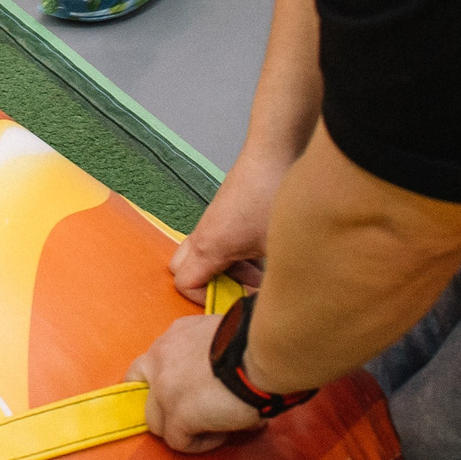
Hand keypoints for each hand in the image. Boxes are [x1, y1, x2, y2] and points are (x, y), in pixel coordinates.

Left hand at [129, 313, 263, 453]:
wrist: (260, 351)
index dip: (162, 381)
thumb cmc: (254, 341)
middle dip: (162, 406)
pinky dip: (200, 443)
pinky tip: (223, 432)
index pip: (151, 362)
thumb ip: (207, 349)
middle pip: (140, 392)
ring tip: (214, 424)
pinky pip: (178, 441)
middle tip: (191, 412)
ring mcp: (164, 388)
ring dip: (181, 428)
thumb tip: (220, 369)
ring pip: (155, 421)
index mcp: (174, 336)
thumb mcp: (220, 332)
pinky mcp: (178, 413)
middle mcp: (160, 359)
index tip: (185, 390)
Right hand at [171, 146, 288, 298]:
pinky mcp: (223, 214)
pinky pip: (216, 242)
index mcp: (209, 246)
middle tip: (238, 291)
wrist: (272, 155)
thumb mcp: (276, 248)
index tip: (230, 302)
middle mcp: (203, 234)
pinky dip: (233, 256)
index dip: (203, 299)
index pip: (183, 282)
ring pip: (203, 256)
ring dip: (225, 271)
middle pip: (182, 268)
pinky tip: (263, 254)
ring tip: (259, 275)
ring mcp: (212, 222)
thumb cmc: (270, 198)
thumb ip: (271, 281)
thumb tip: (278, 304)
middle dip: (207, 285)